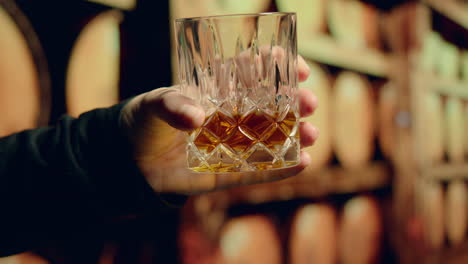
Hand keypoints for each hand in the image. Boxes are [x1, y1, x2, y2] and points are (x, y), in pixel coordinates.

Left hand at [121, 56, 317, 194]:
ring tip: (313, 134)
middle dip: (296, 102)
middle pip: (273, 104)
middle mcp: (234, 115)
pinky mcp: (231, 171)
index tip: (297, 67)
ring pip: (274, 138)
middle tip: (309, 103)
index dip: (278, 65)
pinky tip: (304, 162)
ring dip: (297, 134)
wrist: (132, 162)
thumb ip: (172, 106)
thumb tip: (197, 118)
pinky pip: (261, 171)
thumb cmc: (145, 122)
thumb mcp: (154, 105)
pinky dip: (282, 169)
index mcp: (219, 90)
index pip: (254, 71)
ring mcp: (235, 144)